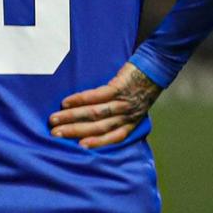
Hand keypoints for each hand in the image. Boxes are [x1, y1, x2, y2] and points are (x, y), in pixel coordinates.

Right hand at [47, 63, 161, 148]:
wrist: (157, 65)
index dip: (96, 143)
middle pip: (98, 127)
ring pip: (95, 113)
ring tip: (55, 118)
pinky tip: (66, 102)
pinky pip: (96, 96)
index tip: (78, 147)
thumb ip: (120, 116)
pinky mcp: (119, 87)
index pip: (113, 137)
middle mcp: (128, 115)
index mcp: (132, 122)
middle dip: (74, 131)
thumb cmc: (142, 86)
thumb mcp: (135, 106)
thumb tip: (95, 123)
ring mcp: (123, 101)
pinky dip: (80, 100)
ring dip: (72, 116)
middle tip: (55, 133)